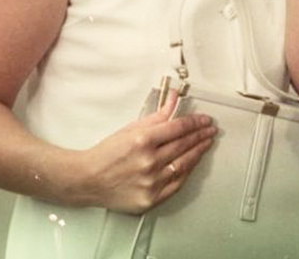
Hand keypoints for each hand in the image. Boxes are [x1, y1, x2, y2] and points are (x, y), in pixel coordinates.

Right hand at [76, 91, 216, 213]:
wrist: (88, 180)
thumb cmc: (107, 153)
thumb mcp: (131, 128)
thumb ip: (157, 115)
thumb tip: (174, 98)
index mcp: (143, 140)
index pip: (178, 128)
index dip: (195, 122)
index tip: (204, 119)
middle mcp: (149, 162)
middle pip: (184, 145)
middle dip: (200, 135)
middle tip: (210, 129)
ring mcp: (151, 182)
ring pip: (183, 163)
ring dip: (198, 151)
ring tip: (206, 143)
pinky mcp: (151, 199)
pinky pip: (176, 183)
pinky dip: (187, 171)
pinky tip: (193, 162)